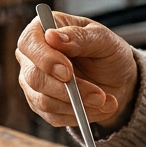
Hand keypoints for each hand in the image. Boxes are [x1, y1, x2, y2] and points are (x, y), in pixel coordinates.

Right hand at [16, 10, 138, 129]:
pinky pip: (53, 116)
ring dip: (78, 105)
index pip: (28, 43)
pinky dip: (80, 114)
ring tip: (105, 101)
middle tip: (98, 95)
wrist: (117, 78)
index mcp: (42, 31)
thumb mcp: (103, 39)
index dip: (45, 59)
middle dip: (67, 90)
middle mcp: (31, 57)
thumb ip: (79, 37)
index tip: (68, 72)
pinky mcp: (41, 105)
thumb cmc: (108, 51)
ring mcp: (34, 82)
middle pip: (34, 77)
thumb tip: (52, 36)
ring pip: (43, 101)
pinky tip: (100, 108)